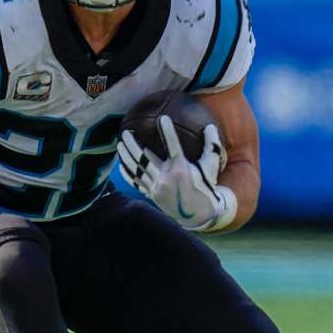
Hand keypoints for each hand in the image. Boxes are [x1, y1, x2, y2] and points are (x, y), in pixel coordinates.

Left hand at [118, 115, 228, 230]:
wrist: (199, 214)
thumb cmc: (206, 186)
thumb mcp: (211, 166)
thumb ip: (211, 145)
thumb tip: (210, 126)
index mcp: (180, 168)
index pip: (173, 146)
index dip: (167, 131)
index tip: (162, 118)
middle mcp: (166, 177)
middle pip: (144, 158)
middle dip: (133, 144)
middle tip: (126, 132)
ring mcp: (157, 187)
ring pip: (137, 169)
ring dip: (126, 156)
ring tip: (120, 144)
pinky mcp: (152, 195)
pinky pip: (135, 182)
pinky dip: (127, 173)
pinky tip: (120, 165)